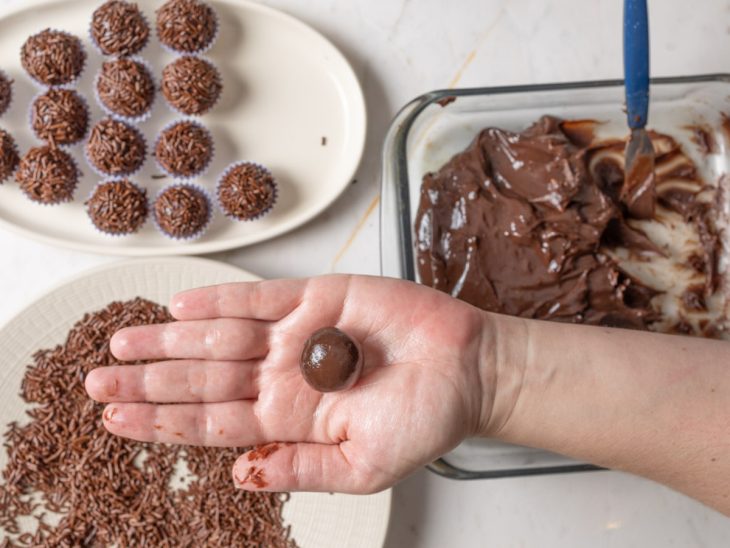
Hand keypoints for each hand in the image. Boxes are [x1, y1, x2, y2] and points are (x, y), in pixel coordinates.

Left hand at [85, 275, 492, 493]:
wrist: (465, 370)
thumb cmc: (424, 421)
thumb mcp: (364, 467)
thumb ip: (301, 471)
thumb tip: (239, 475)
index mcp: (288, 420)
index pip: (209, 422)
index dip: (160, 421)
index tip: (113, 420)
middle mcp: (282, 376)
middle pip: (201, 378)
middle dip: (148, 381)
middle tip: (96, 381)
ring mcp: (296, 335)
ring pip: (218, 336)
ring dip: (171, 339)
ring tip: (124, 341)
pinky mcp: (316, 297)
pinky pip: (257, 298)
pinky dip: (219, 300)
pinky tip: (181, 306)